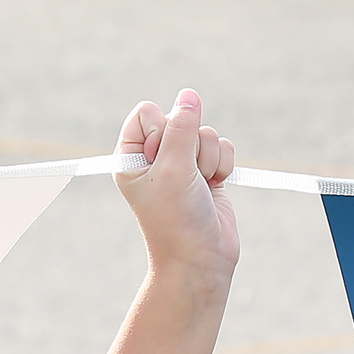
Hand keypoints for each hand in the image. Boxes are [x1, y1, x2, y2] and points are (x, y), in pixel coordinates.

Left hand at [116, 90, 239, 285]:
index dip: (162, 128)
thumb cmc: (176, 219)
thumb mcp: (174, 168)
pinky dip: (223, 165)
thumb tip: (189, 94)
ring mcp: (183, 164)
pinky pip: (222, 147)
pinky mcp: (207, 172)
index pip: (146, 112)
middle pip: (181, 119)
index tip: (163, 160)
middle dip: (190, 146)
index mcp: (131, 156)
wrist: (201, 260)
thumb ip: (182, 128)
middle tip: (184, 178)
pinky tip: (214, 187)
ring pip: (205, 133)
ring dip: (208, 158)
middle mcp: (155, 157)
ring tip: (199, 186)